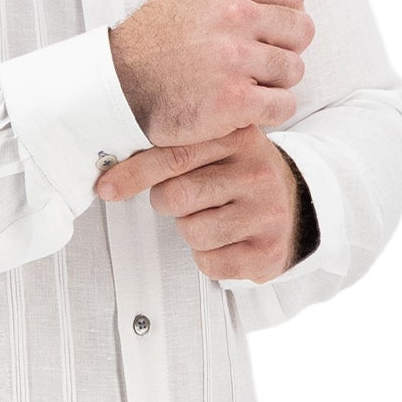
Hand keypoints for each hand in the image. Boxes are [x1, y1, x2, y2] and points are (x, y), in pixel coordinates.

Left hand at [94, 125, 308, 283]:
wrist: (296, 204)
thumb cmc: (237, 173)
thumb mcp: (214, 146)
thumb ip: (172, 146)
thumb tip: (109, 170)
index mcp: (238, 138)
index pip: (173, 155)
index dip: (133, 173)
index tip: (105, 187)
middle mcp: (258, 173)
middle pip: (176, 197)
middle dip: (168, 203)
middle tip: (188, 198)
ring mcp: (267, 214)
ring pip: (191, 233)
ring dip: (190, 230)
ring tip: (213, 216)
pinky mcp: (268, 252)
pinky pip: (209, 263)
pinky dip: (208, 257)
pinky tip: (226, 240)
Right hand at [108, 0, 312, 145]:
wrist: (117, 86)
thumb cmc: (152, 44)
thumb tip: (280, 3)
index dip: (287, 18)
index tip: (271, 36)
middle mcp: (234, 15)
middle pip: (301, 31)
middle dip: (285, 49)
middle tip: (260, 65)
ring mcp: (235, 58)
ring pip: (293, 70)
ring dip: (275, 83)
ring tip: (246, 87)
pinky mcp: (234, 100)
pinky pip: (283, 105)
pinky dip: (270, 111)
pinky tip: (246, 110)